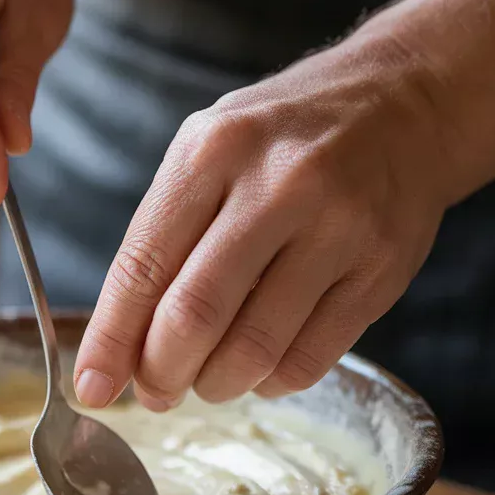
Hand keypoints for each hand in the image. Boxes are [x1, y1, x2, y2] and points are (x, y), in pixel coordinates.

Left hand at [74, 34, 452, 409]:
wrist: (405, 103)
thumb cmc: (283, 137)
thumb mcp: (209, 151)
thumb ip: (163, 237)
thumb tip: (118, 345)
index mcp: (213, 151)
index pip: (141, 267)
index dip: (109, 341)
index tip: (90, 387)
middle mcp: (277, 186)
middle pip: (193, 316)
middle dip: (159, 374)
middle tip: (153, 392)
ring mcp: (338, 230)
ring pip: (253, 350)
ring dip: (214, 385)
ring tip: (206, 379)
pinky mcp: (382, 273)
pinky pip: (309, 361)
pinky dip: (269, 382)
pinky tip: (260, 366)